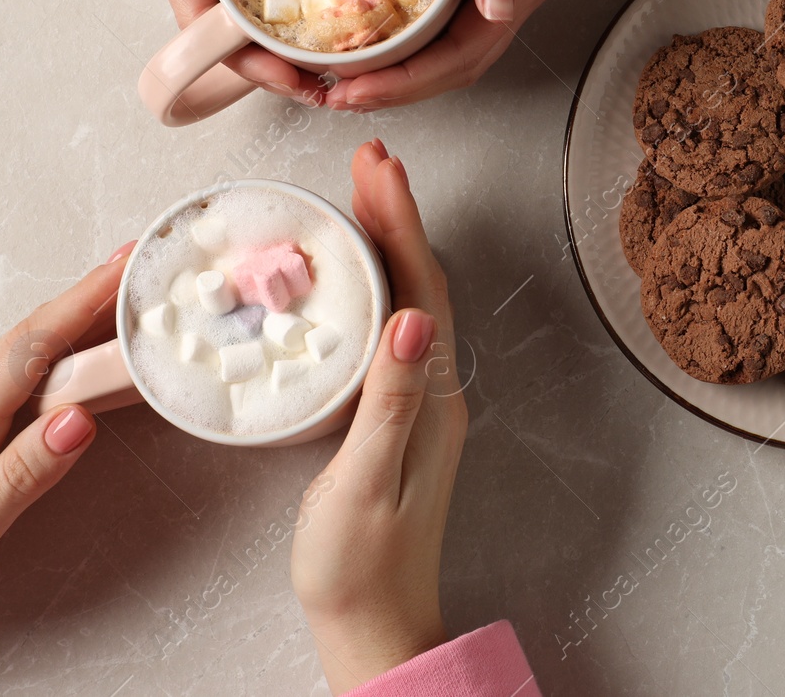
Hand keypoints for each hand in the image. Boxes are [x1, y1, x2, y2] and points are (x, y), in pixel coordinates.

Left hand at [0, 244, 131, 643]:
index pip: (34, 345)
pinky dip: (60, 352)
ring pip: (29, 352)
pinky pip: (19, 375)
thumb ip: (23, 476)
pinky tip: (82, 357)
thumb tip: (80, 421)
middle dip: (94, 295)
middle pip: (36, 335)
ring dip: (80, 319)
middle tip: (146, 267)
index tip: (128, 267)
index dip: (85, 300)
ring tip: (130, 302)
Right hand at [291, 141, 468, 690]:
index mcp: (433, 396)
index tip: (379, 168)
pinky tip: (349, 277)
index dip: (400, 223)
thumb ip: (389, 402)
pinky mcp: (395, 416)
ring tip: (359, 195)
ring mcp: (418, 401)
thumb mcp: (366, 480)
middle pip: (420, 281)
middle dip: (395, 216)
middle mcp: (436, 389)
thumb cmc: (361, 563)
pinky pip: (389, 328)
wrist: (373, 625)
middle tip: (367, 160)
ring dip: (386, 243)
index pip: (422, 288)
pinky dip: (372, 286)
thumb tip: (415, 319)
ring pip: (407, 299)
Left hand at [325, 0, 569, 110]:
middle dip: (397, 89)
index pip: (468, 54)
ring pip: (448, 51)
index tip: (356, 90)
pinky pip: (439, 21)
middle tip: (334, 98)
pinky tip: (365, 39)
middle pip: (456, 65)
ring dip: (398, 73)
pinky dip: (403, 40)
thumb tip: (498, 11)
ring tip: (342, 82)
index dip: (411, 81)